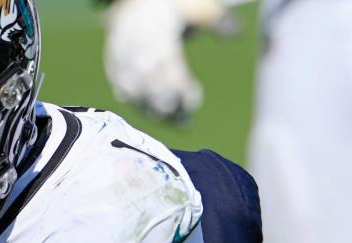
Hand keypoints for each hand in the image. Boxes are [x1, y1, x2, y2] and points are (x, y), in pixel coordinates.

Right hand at [104, 0, 233, 121]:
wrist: (132, 4)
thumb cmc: (171, 7)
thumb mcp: (196, 8)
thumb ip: (217, 22)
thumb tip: (237, 35)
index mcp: (157, 35)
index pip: (169, 68)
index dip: (180, 88)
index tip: (194, 101)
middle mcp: (136, 51)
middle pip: (151, 87)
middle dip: (168, 108)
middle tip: (185, 123)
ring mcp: (122, 62)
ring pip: (136, 95)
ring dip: (155, 112)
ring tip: (173, 123)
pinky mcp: (114, 71)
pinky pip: (125, 95)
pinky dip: (141, 106)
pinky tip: (156, 114)